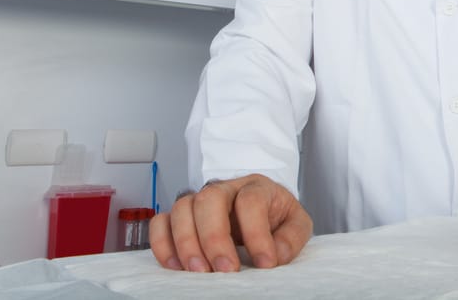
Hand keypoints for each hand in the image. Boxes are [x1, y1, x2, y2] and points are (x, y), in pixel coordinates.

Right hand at [149, 173, 312, 271]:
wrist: (263, 208)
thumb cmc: (276, 216)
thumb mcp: (296, 223)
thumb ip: (292, 237)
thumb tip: (275, 255)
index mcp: (257, 186)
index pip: (251, 201)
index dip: (257, 233)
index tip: (265, 263)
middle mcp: (225, 188)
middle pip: (209, 199)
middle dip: (214, 237)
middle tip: (225, 269)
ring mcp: (200, 200)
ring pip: (181, 208)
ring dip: (186, 242)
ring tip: (199, 271)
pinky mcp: (182, 216)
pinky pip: (160, 222)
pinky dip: (163, 244)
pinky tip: (176, 266)